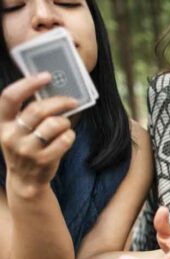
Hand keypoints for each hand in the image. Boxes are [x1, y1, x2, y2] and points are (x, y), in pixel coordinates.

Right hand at [0, 73, 77, 193]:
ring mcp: (26, 150)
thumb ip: (29, 113)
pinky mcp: (43, 160)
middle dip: (59, 102)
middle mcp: (11, 135)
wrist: (26, 180)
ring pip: (54, 124)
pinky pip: (65, 139)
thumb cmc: (26, 147)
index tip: (46, 76)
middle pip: (37, 109)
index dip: (28, 83)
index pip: (10, 96)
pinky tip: (67, 137)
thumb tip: (54, 91)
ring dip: (65, 121)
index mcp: (2, 123)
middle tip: (72, 101)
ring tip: (65, 125)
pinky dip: (70, 135)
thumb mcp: (18, 130)